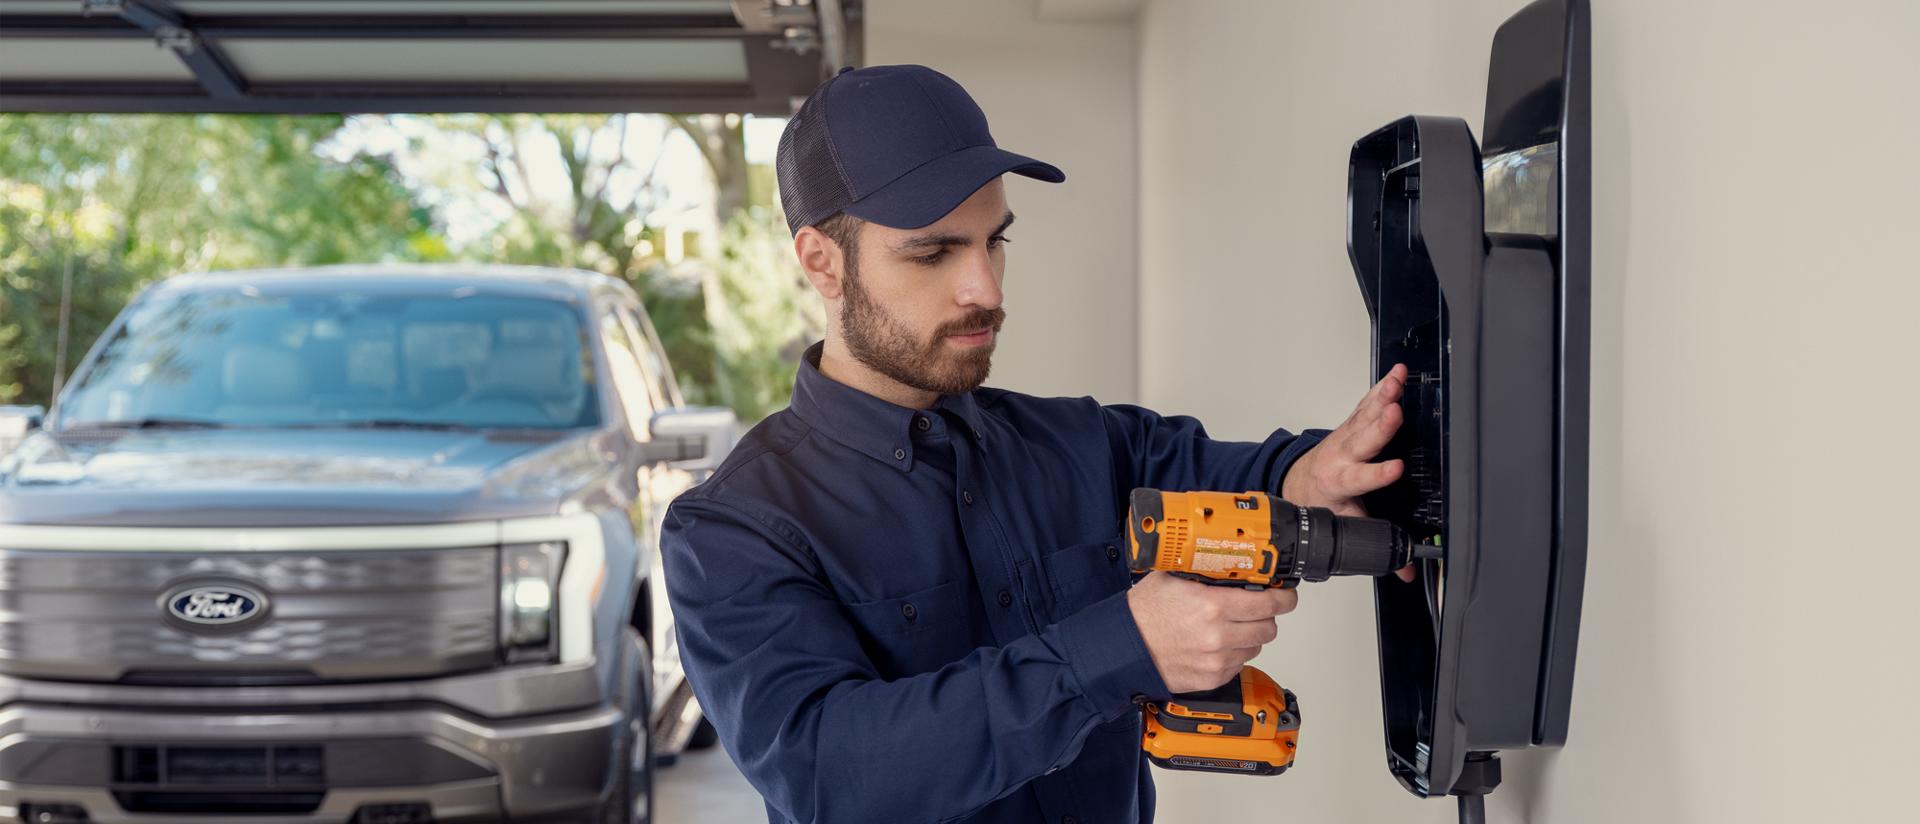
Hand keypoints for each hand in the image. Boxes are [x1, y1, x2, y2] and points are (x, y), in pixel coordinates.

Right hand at [1127, 572, 1297, 693]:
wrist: (1123, 647)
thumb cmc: (1143, 614)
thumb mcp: (1173, 577)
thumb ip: (1205, 570)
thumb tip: (1230, 562)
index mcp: (1212, 606)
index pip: (1269, 603)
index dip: (1284, 598)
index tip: (1286, 595)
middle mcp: (1218, 635)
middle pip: (1269, 627)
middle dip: (1266, 616)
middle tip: (1256, 609)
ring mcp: (1217, 660)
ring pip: (1255, 647)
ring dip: (1249, 636)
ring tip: (1227, 627)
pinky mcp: (1212, 678)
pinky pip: (1239, 664)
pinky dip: (1233, 653)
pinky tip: (1215, 644)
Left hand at [1282, 363, 1415, 581]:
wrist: (1299, 483)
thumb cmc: (1324, 502)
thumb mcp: (1346, 525)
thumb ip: (1373, 542)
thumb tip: (1404, 569)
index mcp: (1340, 483)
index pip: (1361, 479)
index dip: (1378, 474)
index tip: (1397, 467)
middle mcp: (1341, 456)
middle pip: (1362, 440)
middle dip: (1379, 427)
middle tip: (1394, 413)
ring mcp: (1345, 438)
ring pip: (1364, 417)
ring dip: (1382, 398)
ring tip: (1398, 382)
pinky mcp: (1350, 424)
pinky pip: (1367, 404)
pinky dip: (1382, 389)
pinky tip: (1397, 375)